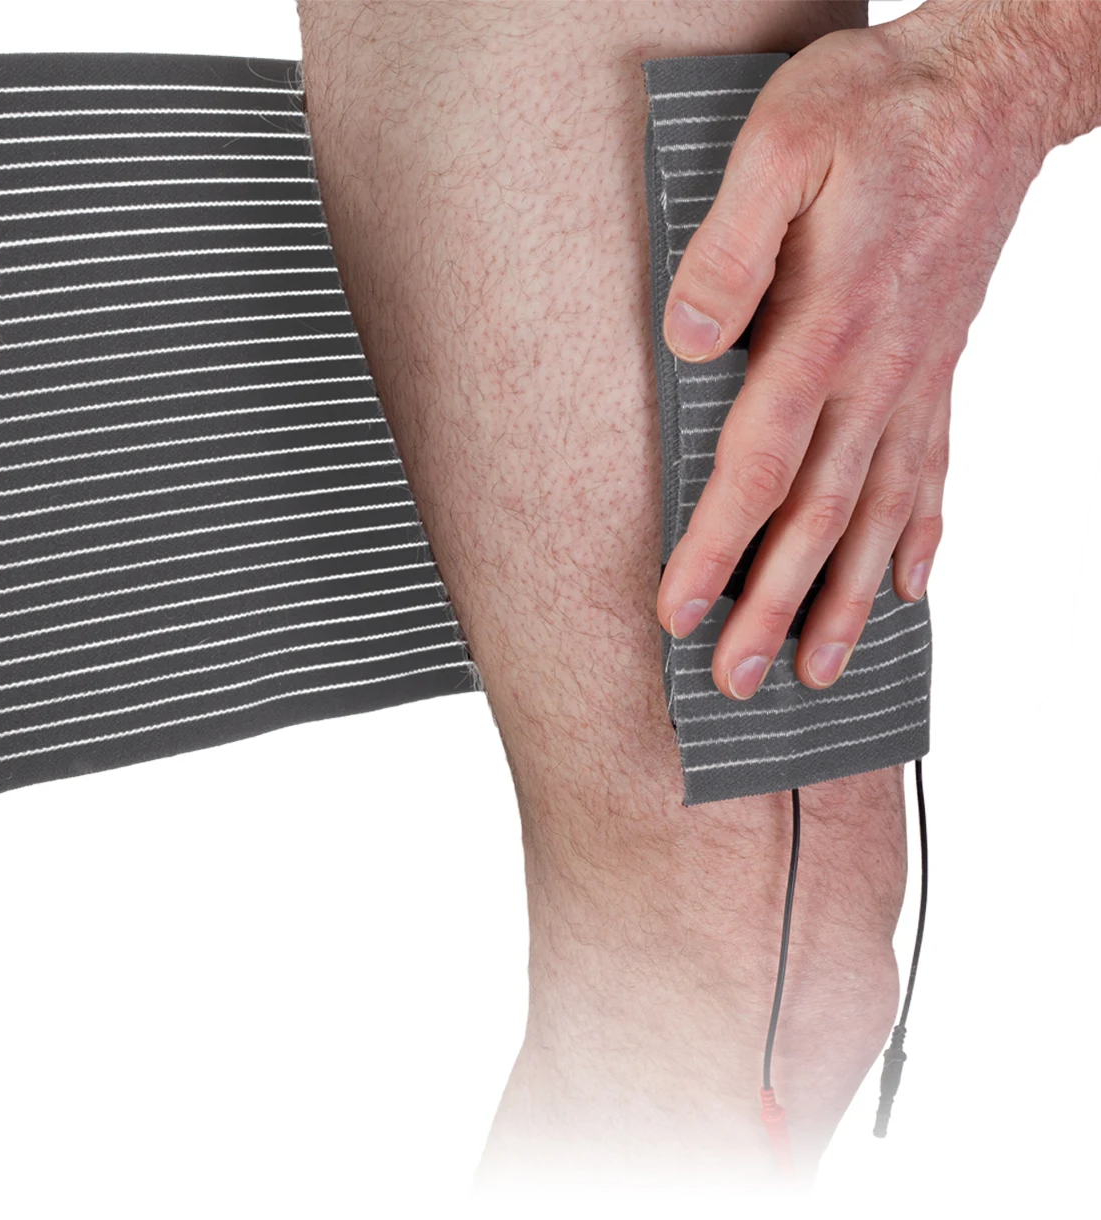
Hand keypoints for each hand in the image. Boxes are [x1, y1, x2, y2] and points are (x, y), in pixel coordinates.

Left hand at [654, 1, 1097, 697]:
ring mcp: (916, 382)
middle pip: (817, 516)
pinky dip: (921, 538)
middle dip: (773, 609)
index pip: (758, 465)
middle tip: (735, 686)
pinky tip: (911, 590)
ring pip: (878, 514)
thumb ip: (729, 248)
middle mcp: (876, 375)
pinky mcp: (940, 372)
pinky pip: (933, 472)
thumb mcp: (781, 142)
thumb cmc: (876, 108)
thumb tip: (687, 342)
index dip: (714, 548)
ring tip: (820, 672)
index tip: (676, 615)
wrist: (993, 84)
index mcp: (826, 329)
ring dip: (847, 600)